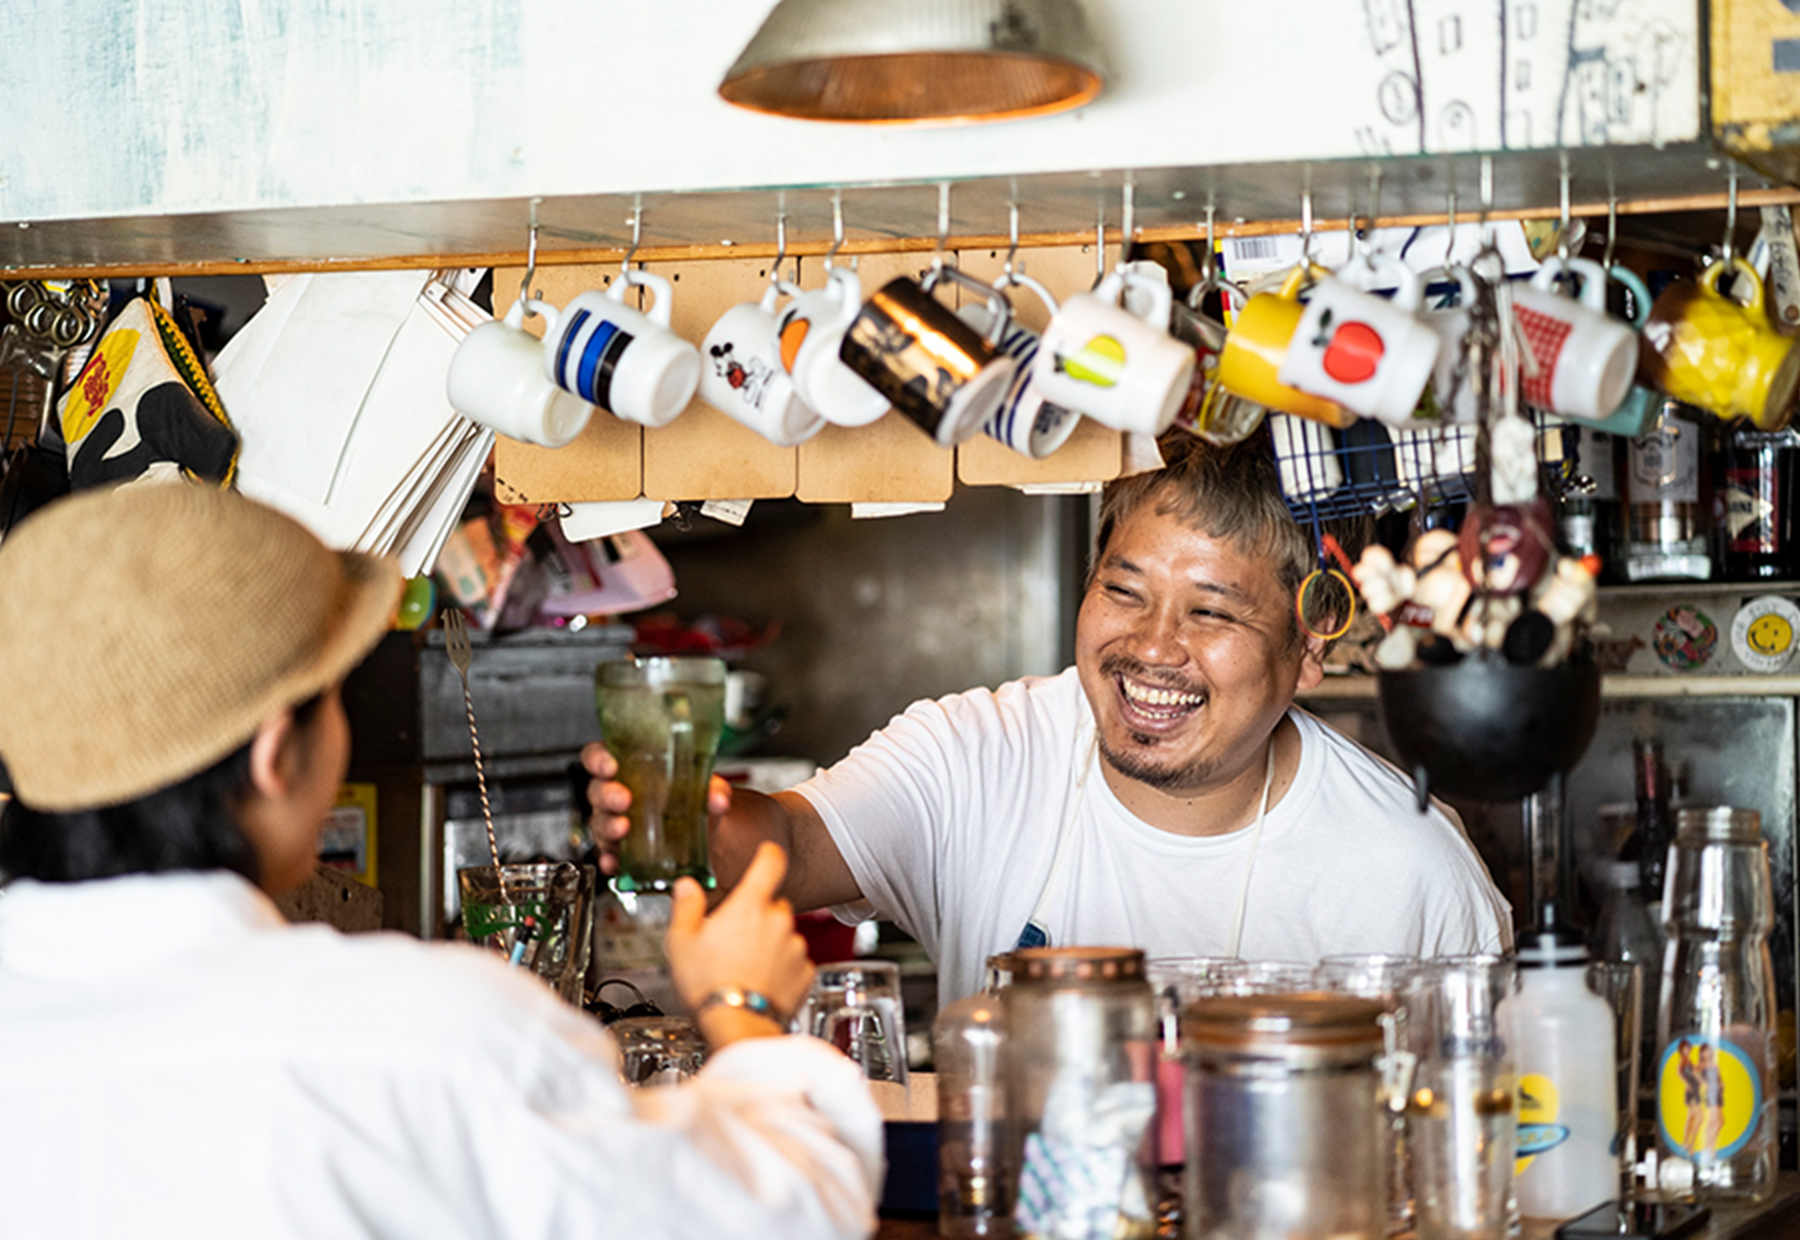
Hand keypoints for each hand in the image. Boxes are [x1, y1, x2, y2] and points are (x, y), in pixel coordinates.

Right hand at [581, 740, 731, 878]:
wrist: (702, 835)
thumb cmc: (690, 798)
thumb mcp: (702, 788)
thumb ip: (712, 788)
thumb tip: (718, 797)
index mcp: (628, 768)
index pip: (599, 756)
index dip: (598, 759)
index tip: (611, 765)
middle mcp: (616, 793)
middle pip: (598, 790)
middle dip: (608, 795)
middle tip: (624, 799)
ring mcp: (614, 823)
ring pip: (600, 822)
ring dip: (609, 826)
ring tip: (624, 828)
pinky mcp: (619, 851)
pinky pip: (607, 855)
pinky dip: (610, 860)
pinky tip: (615, 862)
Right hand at [665, 841, 813, 1040]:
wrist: (737, 1025)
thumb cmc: (708, 985)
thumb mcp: (682, 942)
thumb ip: (687, 907)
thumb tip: (687, 887)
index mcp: (750, 906)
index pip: (770, 863)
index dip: (768, 854)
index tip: (766, 853)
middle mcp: (779, 921)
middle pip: (773, 905)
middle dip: (758, 916)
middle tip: (734, 939)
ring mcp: (796, 946)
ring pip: (785, 934)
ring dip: (770, 944)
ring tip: (745, 967)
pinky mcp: (806, 972)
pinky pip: (795, 961)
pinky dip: (782, 968)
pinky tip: (761, 982)